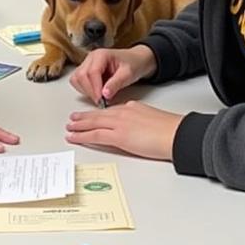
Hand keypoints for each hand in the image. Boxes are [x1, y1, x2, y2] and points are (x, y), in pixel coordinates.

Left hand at [65, 100, 180, 159]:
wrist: (175, 133)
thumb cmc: (170, 130)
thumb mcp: (152, 119)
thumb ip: (141, 121)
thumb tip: (136, 130)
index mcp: (132, 107)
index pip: (111, 111)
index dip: (99, 114)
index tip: (92, 116)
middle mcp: (123, 112)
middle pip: (98, 115)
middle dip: (84, 117)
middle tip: (73, 119)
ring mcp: (119, 124)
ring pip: (93, 123)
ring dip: (79, 125)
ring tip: (69, 127)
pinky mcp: (118, 136)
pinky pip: (95, 135)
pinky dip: (82, 136)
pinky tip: (74, 137)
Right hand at [68, 46, 156, 104]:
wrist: (135, 61)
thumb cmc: (132, 64)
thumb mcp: (128, 74)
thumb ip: (116, 83)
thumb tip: (105, 94)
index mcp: (101, 55)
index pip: (92, 72)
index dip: (95, 87)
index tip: (101, 99)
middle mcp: (91, 58)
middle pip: (81, 75)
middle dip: (90, 91)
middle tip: (101, 101)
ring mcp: (87, 64)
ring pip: (76, 79)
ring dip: (85, 91)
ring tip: (99, 97)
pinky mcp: (85, 71)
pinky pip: (77, 81)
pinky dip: (84, 90)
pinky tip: (96, 93)